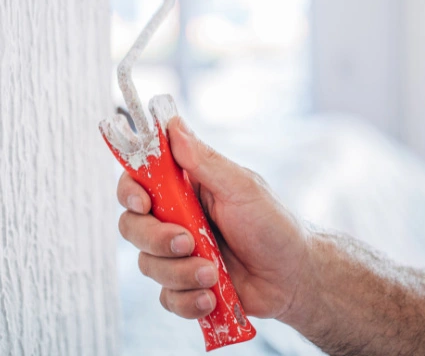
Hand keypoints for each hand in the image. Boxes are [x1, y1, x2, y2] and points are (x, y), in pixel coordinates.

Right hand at [116, 116, 310, 321]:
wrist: (293, 277)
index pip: (137, 180)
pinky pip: (165, 297)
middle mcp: (174, 218)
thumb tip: (173, 124)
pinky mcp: (184, 285)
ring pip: (148, 264)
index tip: (144, 203)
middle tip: (188, 242)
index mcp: (184, 187)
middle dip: (156, 239)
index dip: (130, 191)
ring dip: (180, 272)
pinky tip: (211, 297)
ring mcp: (177, 253)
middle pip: (132, 226)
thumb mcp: (241, 187)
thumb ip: (204, 160)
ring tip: (212, 273)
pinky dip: (187, 300)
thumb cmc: (272, 224)